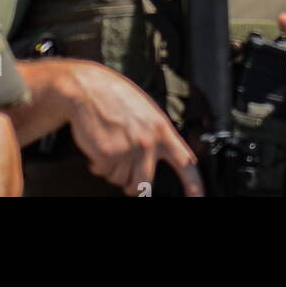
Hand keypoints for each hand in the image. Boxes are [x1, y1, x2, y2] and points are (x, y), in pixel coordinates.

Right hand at [63, 62, 203, 196]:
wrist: (87, 88)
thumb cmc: (114, 95)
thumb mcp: (145, 110)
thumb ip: (156, 133)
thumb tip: (162, 156)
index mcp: (160, 129)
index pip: (185, 162)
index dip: (194, 185)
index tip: (198, 198)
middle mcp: (147, 141)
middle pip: (145, 183)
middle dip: (133, 185)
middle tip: (125, 176)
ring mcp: (128, 149)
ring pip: (122, 180)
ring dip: (113, 171)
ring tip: (109, 149)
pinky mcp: (108, 155)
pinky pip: (104, 173)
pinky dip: (98, 165)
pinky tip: (97, 147)